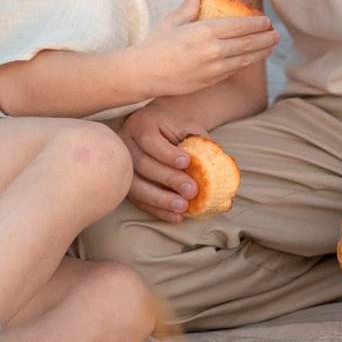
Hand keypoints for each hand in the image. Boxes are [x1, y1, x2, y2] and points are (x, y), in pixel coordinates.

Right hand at [118, 103, 210, 220]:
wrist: (160, 127)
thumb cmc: (176, 127)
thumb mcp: (188, 127)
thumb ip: (199, 143)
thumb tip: (219, 164)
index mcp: (141, 124)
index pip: (149, 140)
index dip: (166, 153)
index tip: (186, 162)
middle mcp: (125, 144)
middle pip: (142, 164)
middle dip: (168, 179)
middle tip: (191, 190)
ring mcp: (123, 165)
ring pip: (136, 186)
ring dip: (160, 199)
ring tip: (183, 206)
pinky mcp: (126, 183)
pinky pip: (138, 200)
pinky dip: (157, 210)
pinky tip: (175, 217)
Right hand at [126, 0, 279, 99]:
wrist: (144, 73)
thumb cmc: (155, 44)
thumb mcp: (172, 21)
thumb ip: (188, 7)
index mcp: (204, 32)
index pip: (239, 26)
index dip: (257, 24)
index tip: (267, 21)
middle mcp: (213, 50)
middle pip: (247, 43)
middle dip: (265, 38)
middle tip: (277, 34)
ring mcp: (213, 68)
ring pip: (244, 59)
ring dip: (261, 52)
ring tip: (271, 46)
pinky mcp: (210, 81)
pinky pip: (233, 70)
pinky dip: (245, 63)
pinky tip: (251, 59)